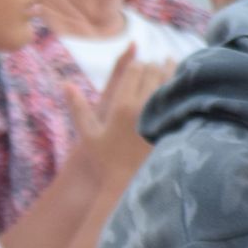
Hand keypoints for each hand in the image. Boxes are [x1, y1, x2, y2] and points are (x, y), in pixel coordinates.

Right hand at [65, 46, 173, 186]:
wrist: (131, 184)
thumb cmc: (107, 161)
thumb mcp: (88, 134)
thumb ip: (78, 107)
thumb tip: (64, 83)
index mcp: (122, 106)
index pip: (135, 69)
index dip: (138, 63)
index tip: (140, 64)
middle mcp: (144, 107)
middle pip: (155, 71)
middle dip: (155, 64)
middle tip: (157, 62)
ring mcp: (163, 114)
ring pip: (171, 80)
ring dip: (172, 69)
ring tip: (171, 64)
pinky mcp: (176, 122)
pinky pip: (182, 95)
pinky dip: (182, 85)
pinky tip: (182, 84)